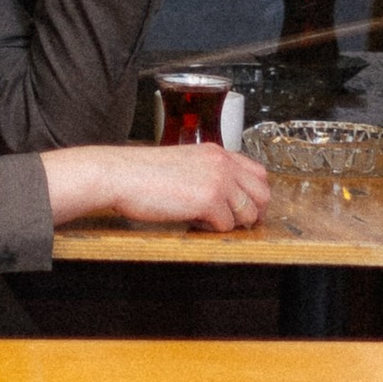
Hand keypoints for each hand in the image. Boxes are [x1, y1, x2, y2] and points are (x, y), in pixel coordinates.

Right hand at [43, 142, 274, 234]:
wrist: (120, 175)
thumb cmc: (142, 173)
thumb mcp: (183, 163)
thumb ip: (207, 174)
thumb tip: (223, 199)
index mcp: (216, 152)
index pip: (257, 173)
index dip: (254, 195)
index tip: (244, 208)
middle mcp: (221, 163)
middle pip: (262, 193)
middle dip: (251, 212)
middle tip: (233, 222)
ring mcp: (218, 180)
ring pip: (248, 212)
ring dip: (230, 222)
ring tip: (205, 220)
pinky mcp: (209, 200)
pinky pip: (226, 225)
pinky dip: (211, 229)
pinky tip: (193, 222)